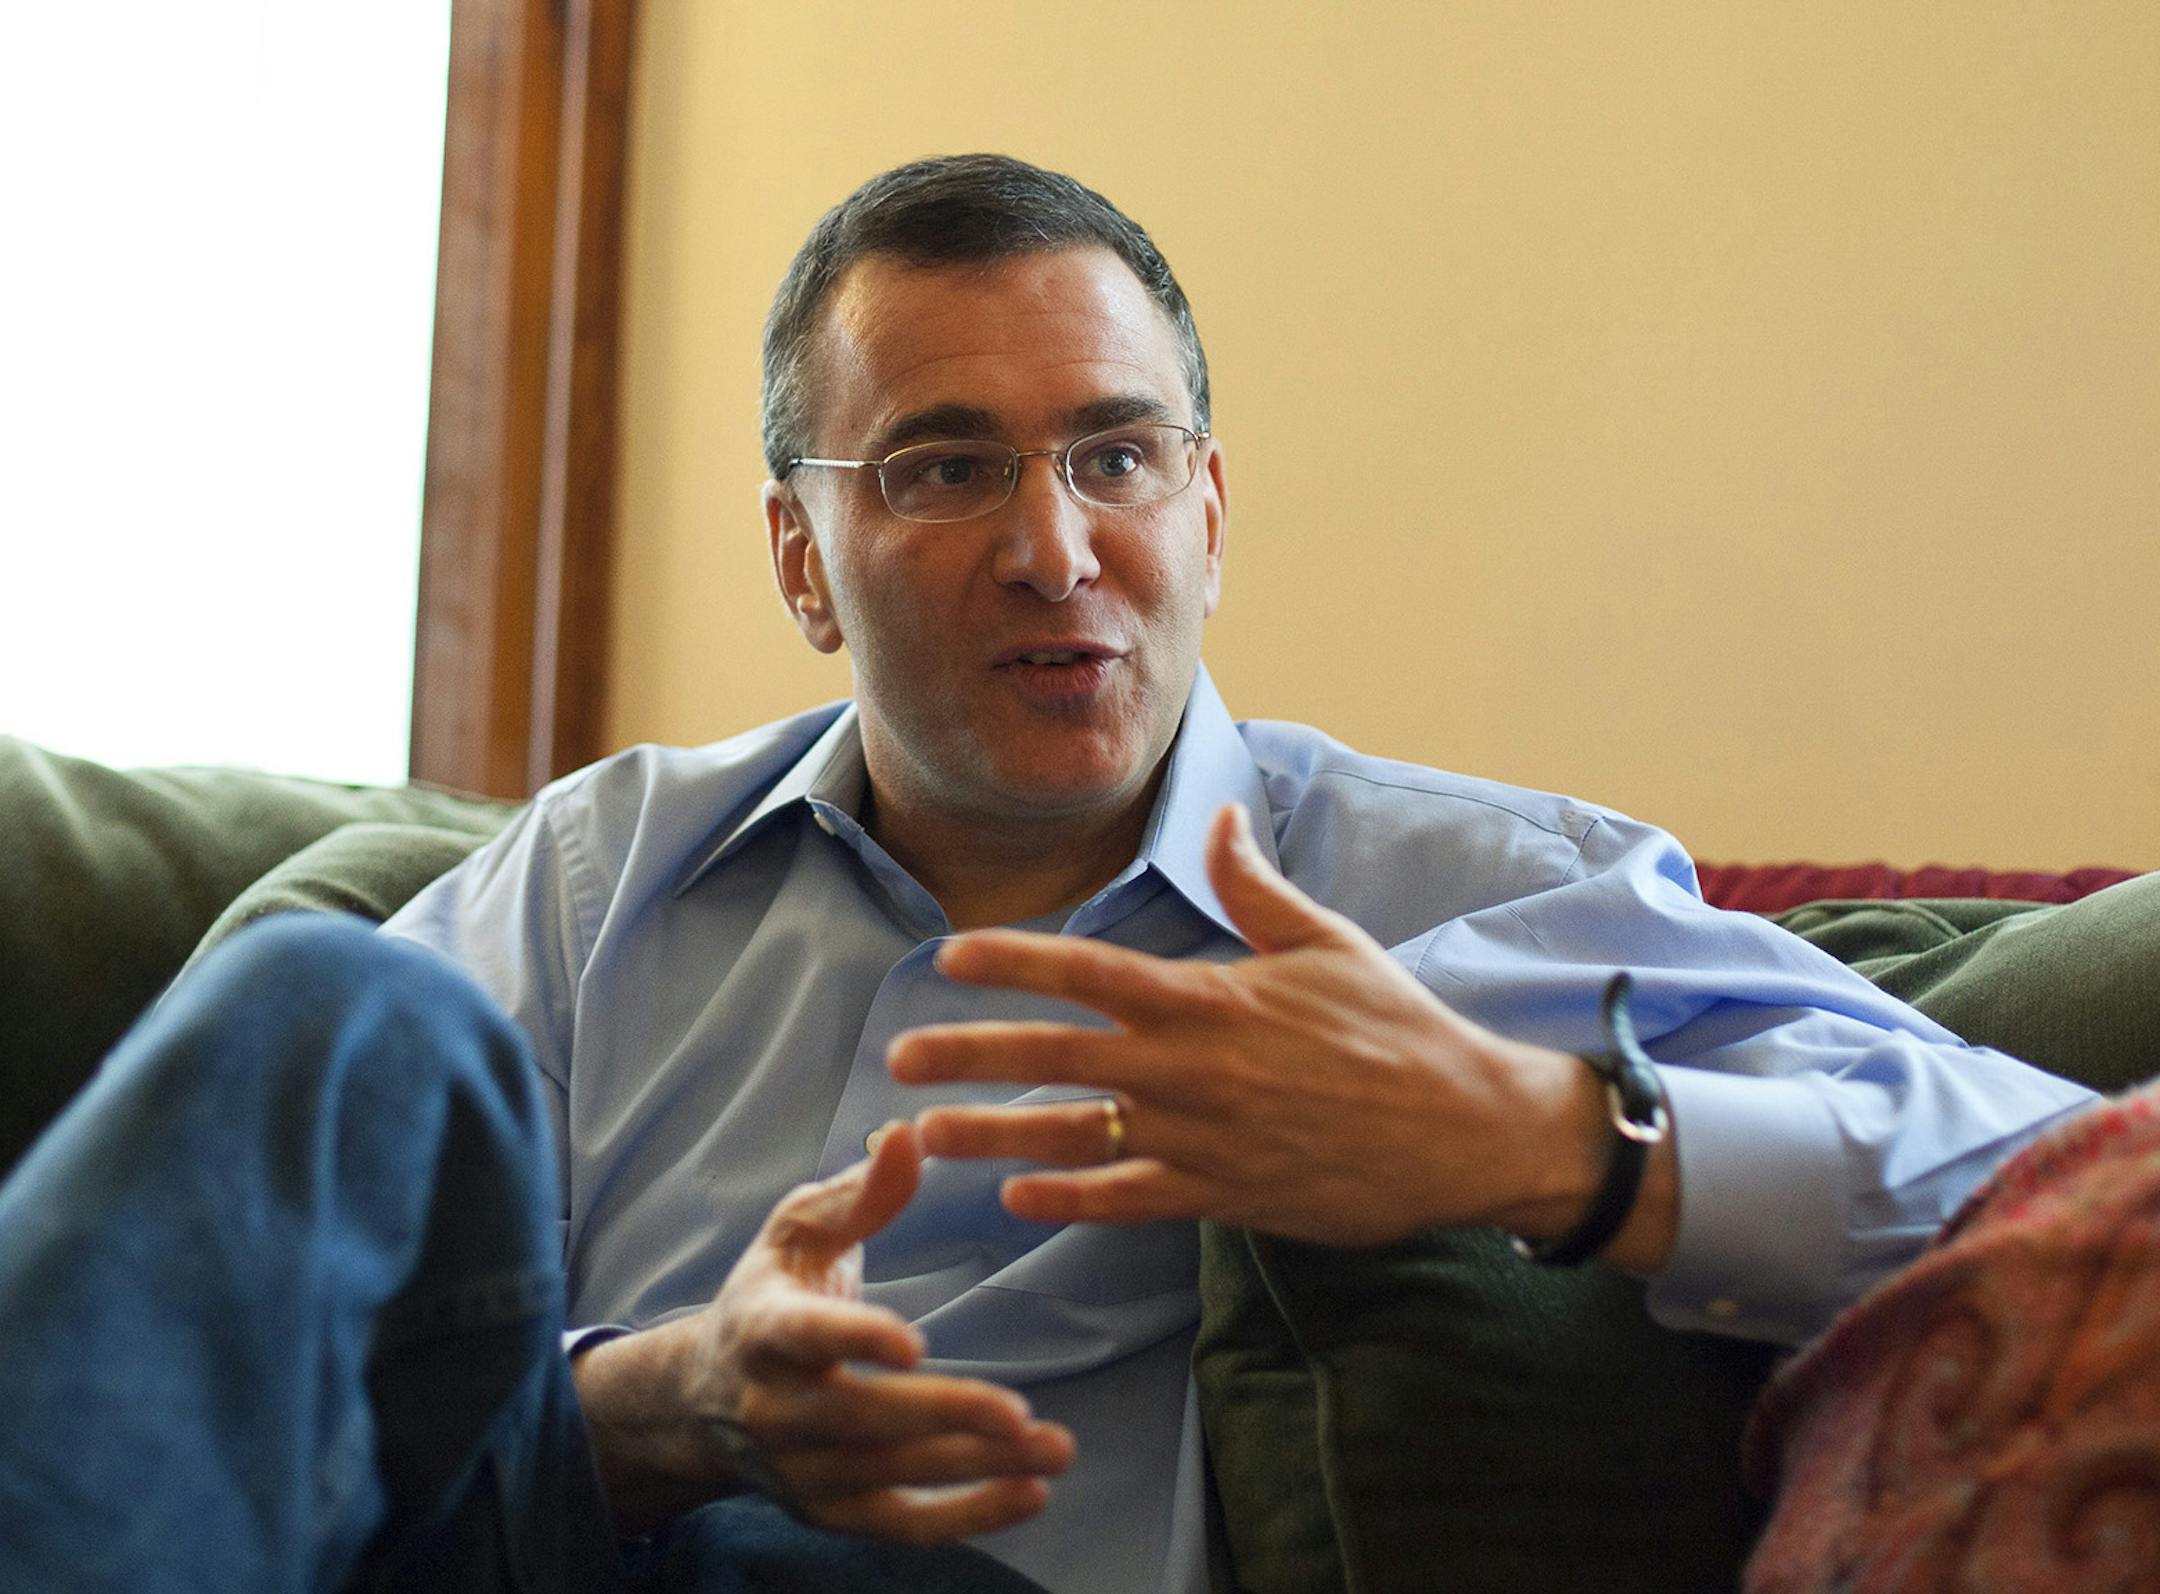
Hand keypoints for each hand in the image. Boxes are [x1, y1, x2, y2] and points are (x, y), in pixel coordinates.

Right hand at [571, 1122, 1073, 1540]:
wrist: (703, 1398)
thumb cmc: (771, 1294)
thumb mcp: (800, 1231)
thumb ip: (860, 1191)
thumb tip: (909, 1135)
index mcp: (763, 1328)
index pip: (804, 1336)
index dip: (855, 1339)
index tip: (912, 1343)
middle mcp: (776, 1409)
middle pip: (859, 1419)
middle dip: (940, 1418)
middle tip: (1017, 1413)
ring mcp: (803, 1470)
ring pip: (891, 1476)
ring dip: (975, 1468)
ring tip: (1053, 1448)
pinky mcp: (833, 1511)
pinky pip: (903, 1524)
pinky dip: (969, 1515)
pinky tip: (1033, 1493)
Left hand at [891, 803, 1674, 1264]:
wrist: (1465, 1128)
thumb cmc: (1396, 1027)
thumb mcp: (1326, 942)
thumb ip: (1253, 887)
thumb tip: (1218, 818)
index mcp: (1211, 996)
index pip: (1090, 971)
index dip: (1013, 962)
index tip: (947, 958)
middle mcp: (1193, 1066)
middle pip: (1058, 1056)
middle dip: (971, 1055)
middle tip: (899, 1059)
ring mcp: (1203, 1136)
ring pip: (1077, 1134)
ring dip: (993, 1135)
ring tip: (924, 1136)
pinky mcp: (1224, 1194)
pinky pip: (1130, 1199)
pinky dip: (1072, 1199)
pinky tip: (1017, 1197)